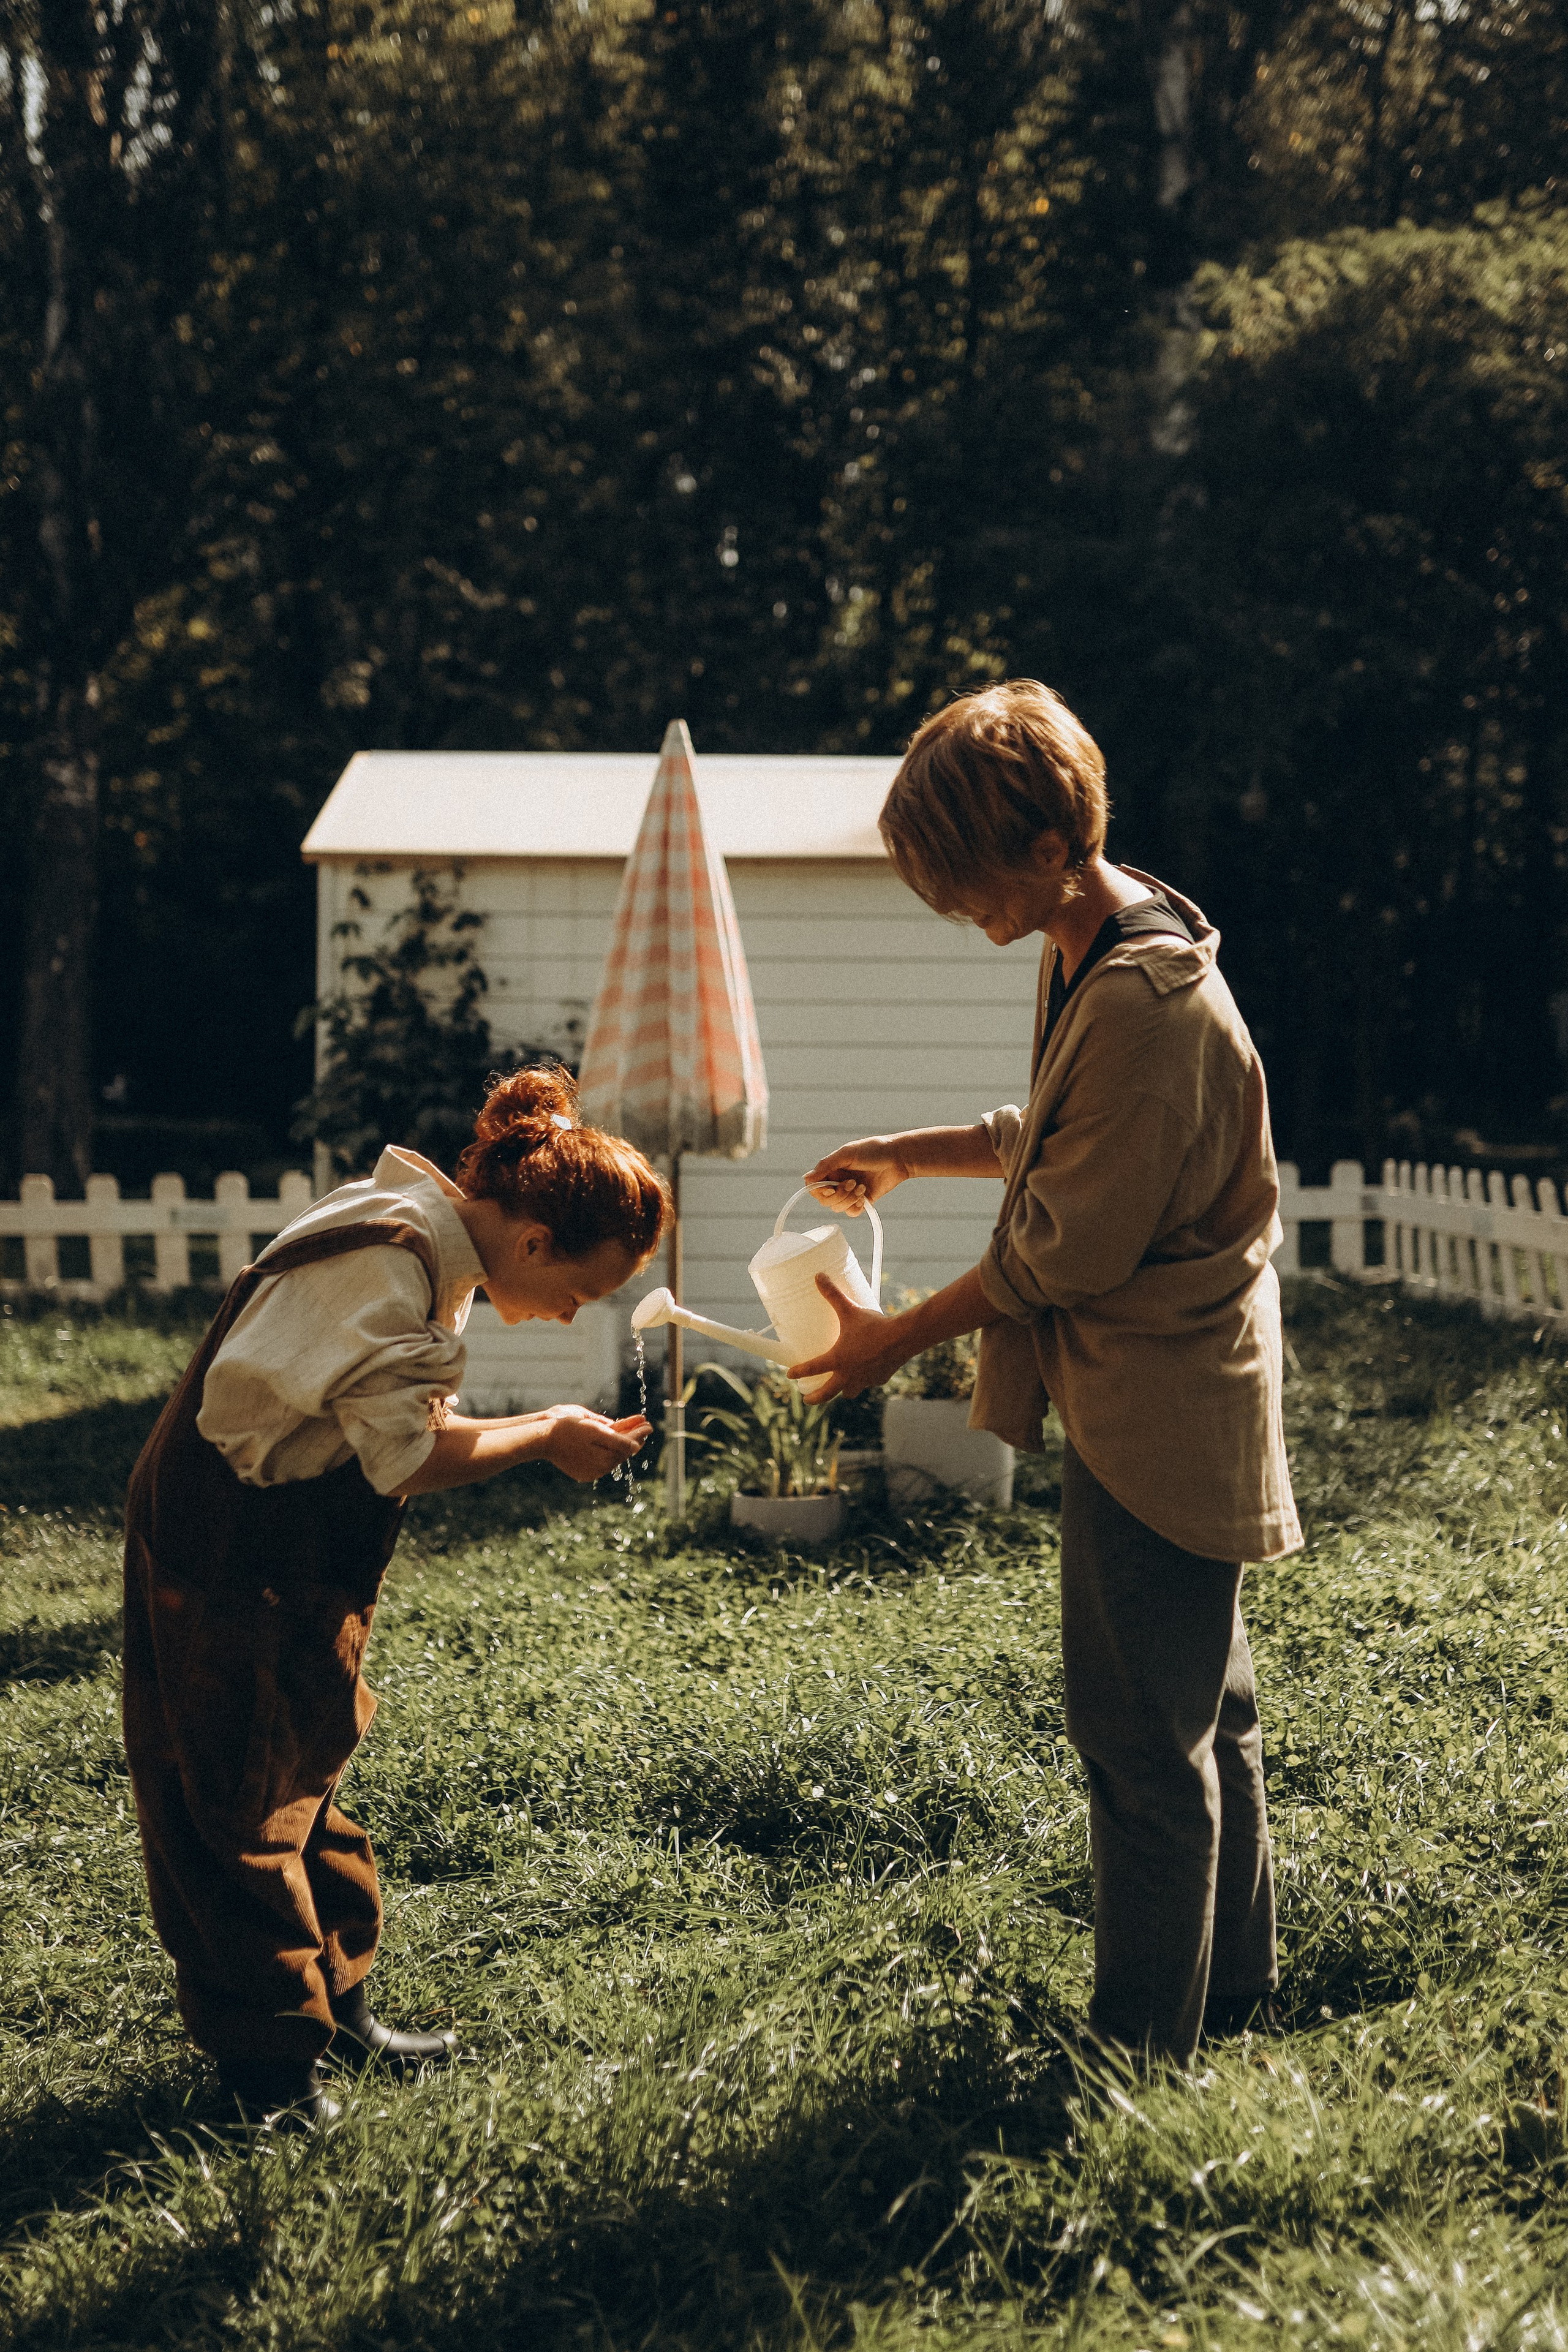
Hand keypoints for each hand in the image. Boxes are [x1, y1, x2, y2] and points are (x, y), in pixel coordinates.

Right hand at [543, 1406, 650, 1481]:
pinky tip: (616, 1442)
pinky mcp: (582, 1471)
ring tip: (634, 1432)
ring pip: (612, 1456)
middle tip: (645, 1427)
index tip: (649, 1425)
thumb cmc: (568, 1430)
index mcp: (604, 1459)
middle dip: (634, 1438)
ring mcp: (590, 1472)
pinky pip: (601, 1460)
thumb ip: (617, 1439)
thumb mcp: (595, 1430)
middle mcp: (599, 1469)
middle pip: (621, 1452)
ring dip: (623, 1443)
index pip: (628, 1446)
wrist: (543, 1438)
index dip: (639, 1434)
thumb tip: (635, 1447)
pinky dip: (610, 1450)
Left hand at [787, 1274, 908, 1400]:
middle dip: (815, 1398)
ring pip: (849, 1392)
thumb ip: (833, 1294)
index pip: (811, 1368)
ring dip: (841, 1392)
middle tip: (807, 1400)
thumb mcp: (850, 1310)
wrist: (902, 1338)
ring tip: (839, 1389)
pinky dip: (865, 1381)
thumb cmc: (873, 1325)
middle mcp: (848, 1375)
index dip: (798, 1372)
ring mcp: (864, 1380)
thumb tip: (818, 1276)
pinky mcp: (879, 1380)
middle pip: (827, 1394)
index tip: (789, 1375)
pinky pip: (868, 1384)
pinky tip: (866, 1375)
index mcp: (837, 1360)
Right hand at [801, 1136, 908, 1215]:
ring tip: (862, 1187)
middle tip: (853, 1182)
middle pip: (825, 1201)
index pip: (814, 1187)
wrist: (898, 1158)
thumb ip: (826, 1165)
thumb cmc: (873, 1150)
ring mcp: (850, 1193)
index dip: (819, 1191)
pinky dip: (856, 1207)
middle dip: (839, 1194)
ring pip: (838, 1208)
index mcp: (831, 1170)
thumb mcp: (847, 1153)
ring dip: (850, 1199)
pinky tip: (865, 1197)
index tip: (830, 1188)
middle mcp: (838, 1182)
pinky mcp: (862, 1201)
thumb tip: (806, 1178)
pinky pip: (851, 1212)